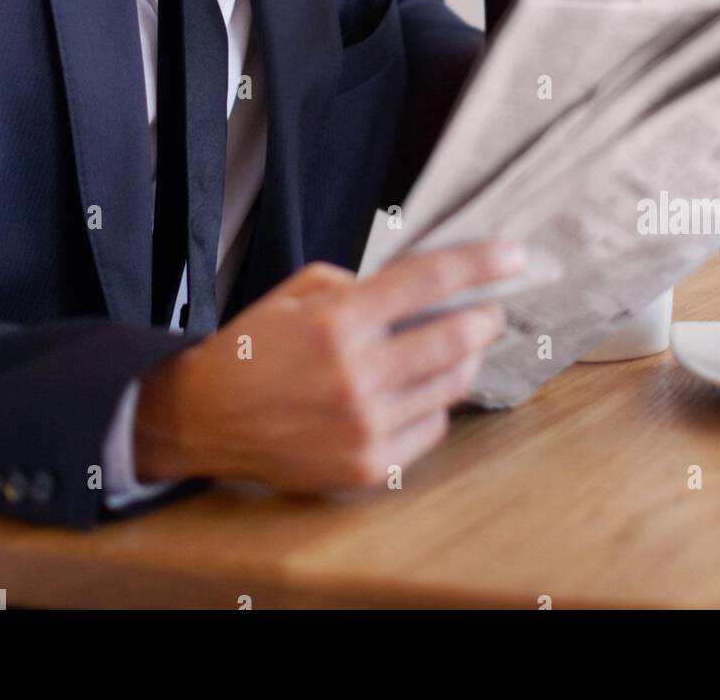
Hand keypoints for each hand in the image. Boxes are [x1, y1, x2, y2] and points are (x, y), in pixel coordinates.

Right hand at [134, 238, 526, 492]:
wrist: (205, 418)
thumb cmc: (254, 348)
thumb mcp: (297, 292)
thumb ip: (361, 284)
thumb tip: (421, 290)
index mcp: (337, 321)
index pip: (428, 282)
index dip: (480, 264)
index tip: (515, 255)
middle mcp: (356, 374)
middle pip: (455, 337)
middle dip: (485, 318)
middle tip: (490, 309)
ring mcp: (365, 425)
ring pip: (451, 385)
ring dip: (462, 360)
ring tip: (452, 347)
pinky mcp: (368, 465)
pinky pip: (432, 427)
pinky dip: (434, 403)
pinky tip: (415, 390)